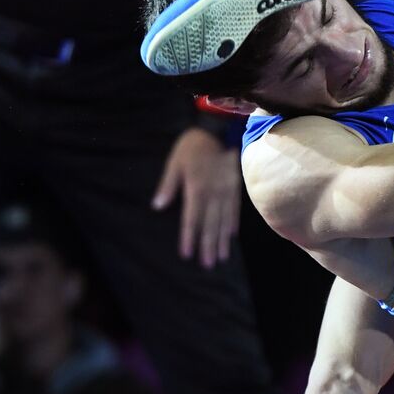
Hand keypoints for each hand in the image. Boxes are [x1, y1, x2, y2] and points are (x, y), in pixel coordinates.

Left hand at [152, 128, 241, 266]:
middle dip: (208, 246)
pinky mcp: (235, 187)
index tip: (187, 254)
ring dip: (221, 241)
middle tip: (208, 264)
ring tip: (221, 257)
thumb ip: (168, 185)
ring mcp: (227, 191)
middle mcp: (213, 194)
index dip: (189, 238)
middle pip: (210, 224)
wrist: (218, 129)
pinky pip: (235, 209)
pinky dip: (232, 224)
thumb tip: (158, 206)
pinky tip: (231, 237)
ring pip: (224, 220)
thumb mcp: (174, 163)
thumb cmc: (192, 146)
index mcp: (196, 189)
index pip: (192, 219)